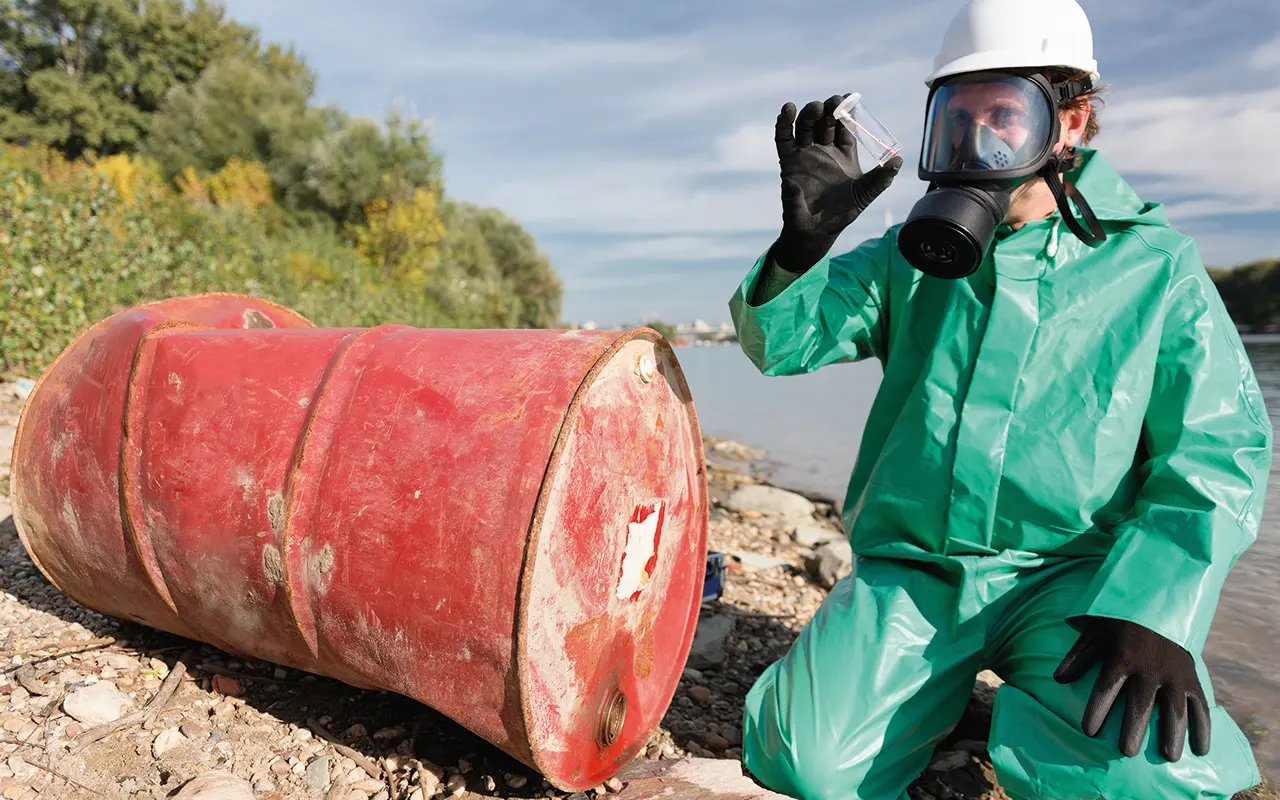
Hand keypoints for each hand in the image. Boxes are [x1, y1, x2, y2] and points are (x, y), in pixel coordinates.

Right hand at [772, 94, 902, 271]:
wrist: (815, 232)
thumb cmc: (841, 214)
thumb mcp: (864, 195)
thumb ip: (880, 179)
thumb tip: (898, 161)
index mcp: (844, 155)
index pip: (845, 126)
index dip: (847, 111)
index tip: (849, 98)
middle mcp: (823, 150)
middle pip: (824, 122)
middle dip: (828, 109)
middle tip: (832, 102)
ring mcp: (804, 154)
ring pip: (805, 126)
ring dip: (809, 113)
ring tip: (814, 108)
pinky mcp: (788, 162)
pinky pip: (784, 139)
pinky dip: (784, 124)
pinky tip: (787, 111)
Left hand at [1054, 617, 1210, 760]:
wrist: (1160, 604)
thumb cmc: (1121, 624)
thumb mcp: (1095, 634)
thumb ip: (1078, 657)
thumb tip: (1057, 679)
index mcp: (1122, 657)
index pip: (1106, 688)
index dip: (1096, 711)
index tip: (1088, 732)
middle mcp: (1149, 668)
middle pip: (1140, 704)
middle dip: (1133, 729)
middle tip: (1126, 752)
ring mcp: (1174, 674)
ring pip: (1174, 709)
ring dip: (1172, 734)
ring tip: (1168, 757)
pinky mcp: (1192, 678)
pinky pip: (1201, 706)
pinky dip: (1203, 728)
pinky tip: (1201, 750)